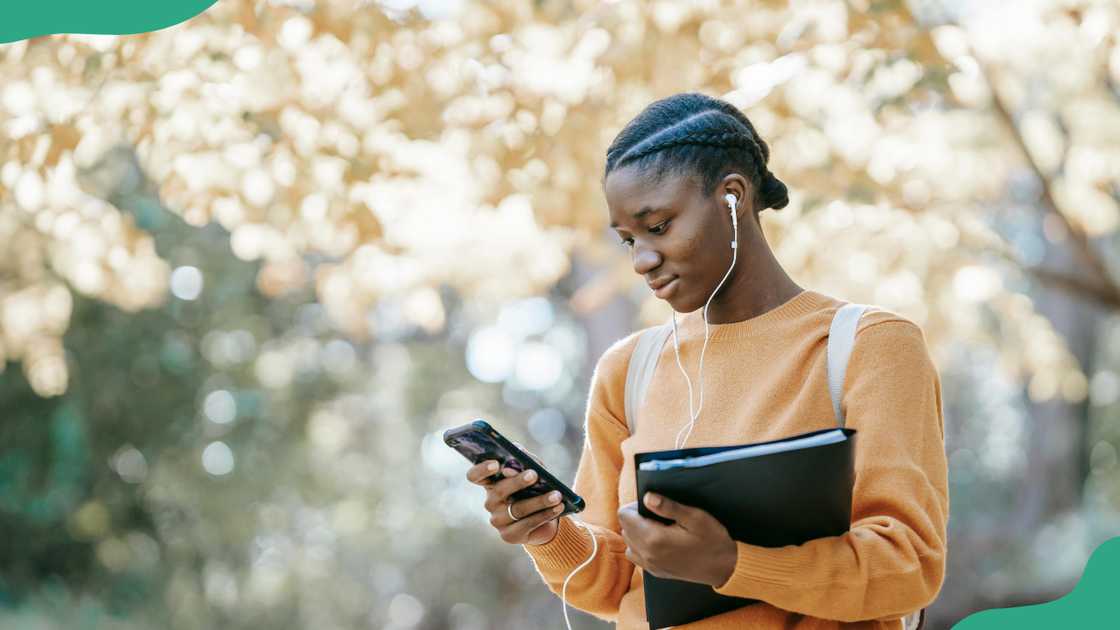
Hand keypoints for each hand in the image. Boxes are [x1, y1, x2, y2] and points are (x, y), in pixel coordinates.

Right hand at [465, 444, 564, 545]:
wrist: (546, 517)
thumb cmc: (536, 488)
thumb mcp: (533, 469)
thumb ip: (525, 459)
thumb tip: (518, 450)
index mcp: (491, 483)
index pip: (475, 475)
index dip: (482, 469)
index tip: (496, 464)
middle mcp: (490, 502)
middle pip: (499, 490)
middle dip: (518, 482)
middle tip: (534, 474)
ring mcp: (497, 520)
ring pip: (517, 509)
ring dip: (540, 501)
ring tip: (557, 494)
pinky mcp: (509, 535)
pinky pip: (527, 524)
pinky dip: (545, 514)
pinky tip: (558, 507)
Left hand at [617, 492, 737, 586]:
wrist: (725, 567)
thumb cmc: (713, 539)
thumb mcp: (695, 517)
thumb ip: (668, 507)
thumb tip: (647, 497)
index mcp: (654, 538)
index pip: (624, 516)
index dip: (634, 505)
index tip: (651, 505)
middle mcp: (647, 554)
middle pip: (625, 529)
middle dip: (636, 518)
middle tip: (658, 515)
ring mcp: (651, 566)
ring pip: (629, 544)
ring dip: (637, 533)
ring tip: (658, 528)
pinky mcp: (656, 572)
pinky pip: (637, 557)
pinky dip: (642, 547)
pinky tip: (659, 542)